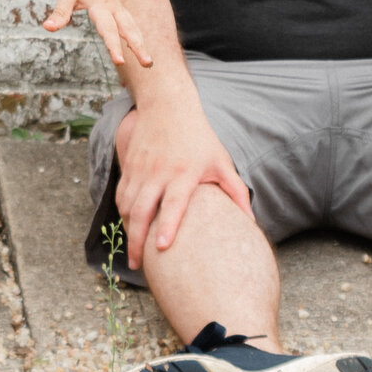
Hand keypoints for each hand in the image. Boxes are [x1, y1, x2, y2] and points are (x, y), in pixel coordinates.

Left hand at [42, 0, 152, 69]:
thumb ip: (60, 13)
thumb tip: (48, 28)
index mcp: (101, 6)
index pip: (109, 30)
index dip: (114, 46)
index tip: (120, 62)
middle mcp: (113, 7)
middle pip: (129, 30)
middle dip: (139, 47)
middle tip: (148, 65)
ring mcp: (117, 6)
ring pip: (133, 26)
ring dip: (140, 43)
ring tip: (148, 63)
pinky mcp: (117, 4)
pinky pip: (130, 22)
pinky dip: (135, 34)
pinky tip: (138, 45)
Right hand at [114, 99, 248, 271]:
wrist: (167, 105)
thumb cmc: (199, 137)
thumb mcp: (221, 161)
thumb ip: (236, 192)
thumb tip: (251, 223)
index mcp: (184, 172)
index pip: (173, 203)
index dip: (166, 226)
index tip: (161, 248)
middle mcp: (158, 172)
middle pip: (142, 211)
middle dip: (137, 241)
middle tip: (138, 266)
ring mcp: (140, 169)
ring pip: (127, 205)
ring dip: (128, 231)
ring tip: (134, 253)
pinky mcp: (129, 166)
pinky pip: (121, 195)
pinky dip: (122, 214)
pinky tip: (128, 228)